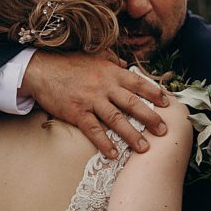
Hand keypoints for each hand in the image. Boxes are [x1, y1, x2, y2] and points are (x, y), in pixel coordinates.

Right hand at [21, 51, 170, 157]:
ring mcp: (91, 100)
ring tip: (144, 148)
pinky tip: (113, 153)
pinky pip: (93, 130)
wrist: (42, 69)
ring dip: (131, 135)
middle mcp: (104, 86)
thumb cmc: (69, 63)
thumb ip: (111, 60)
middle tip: (164, 131)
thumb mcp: (94, 57)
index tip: (168, 104)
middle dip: (150, 118)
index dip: (154, 93)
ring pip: (116, 119)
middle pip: (133, 103)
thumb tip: (125, 64)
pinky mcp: (77, 112)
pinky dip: (103, 142)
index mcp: (111, 72)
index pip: (138, 83)